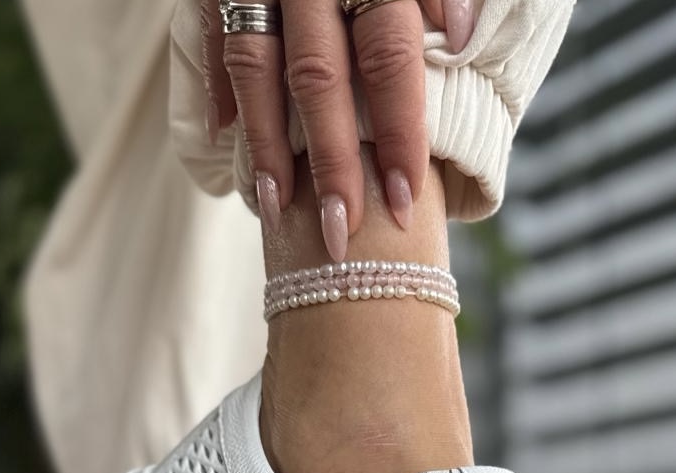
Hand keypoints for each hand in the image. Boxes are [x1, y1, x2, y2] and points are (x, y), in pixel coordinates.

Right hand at [201, 0, 475, 257]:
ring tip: (277, 211)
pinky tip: (228, 145)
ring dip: (268, 146)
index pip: (391, 56)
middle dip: (332, 162)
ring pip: (258, 65)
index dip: (397, 132)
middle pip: (321, 76)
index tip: (402, 198)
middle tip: (341, 233)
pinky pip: (216, 36)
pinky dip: (221, 93)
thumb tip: (459, 35)